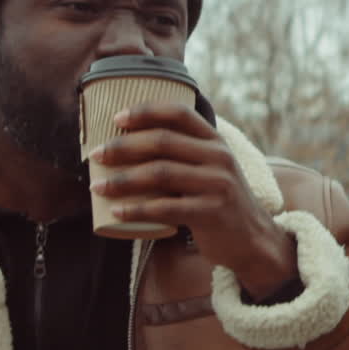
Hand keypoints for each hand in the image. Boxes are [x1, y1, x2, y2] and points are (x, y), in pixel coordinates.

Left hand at [88, 103, 296, 299]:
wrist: (252, 238)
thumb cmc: (219, 201)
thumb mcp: (212, 169)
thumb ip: (185, 154)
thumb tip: (127, 144)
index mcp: (216, 141)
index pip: (179, 113)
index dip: (146, 111)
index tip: (117, 118)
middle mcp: (219, 157)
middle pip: (162, 142)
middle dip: (122, 146)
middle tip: (96, 155)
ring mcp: (217, 184)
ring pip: (160, 174)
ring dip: (122, 180)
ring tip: (97, 186)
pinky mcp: (211, 212)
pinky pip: (165, 208)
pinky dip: (136, 210)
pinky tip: (117, 212)